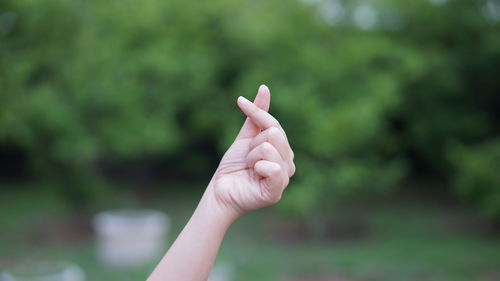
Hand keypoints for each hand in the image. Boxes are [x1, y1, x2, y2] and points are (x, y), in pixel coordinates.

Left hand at [207, 85, 294, 216]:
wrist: (220, 190)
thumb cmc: (234, 166)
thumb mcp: (245, 137)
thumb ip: (257, 115)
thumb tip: (264, 88)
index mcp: (283, 150)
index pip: (274, 123)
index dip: (256, 113)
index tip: (239, 101)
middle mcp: (288, 163)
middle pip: (273, 134)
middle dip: (252, 144)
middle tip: (247, 159)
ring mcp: (284, 178)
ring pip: (269, 149)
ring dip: (251, 157)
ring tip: (249, 169)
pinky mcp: (276, 192)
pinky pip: (272, 168)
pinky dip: (258, 168)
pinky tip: (255, 176)